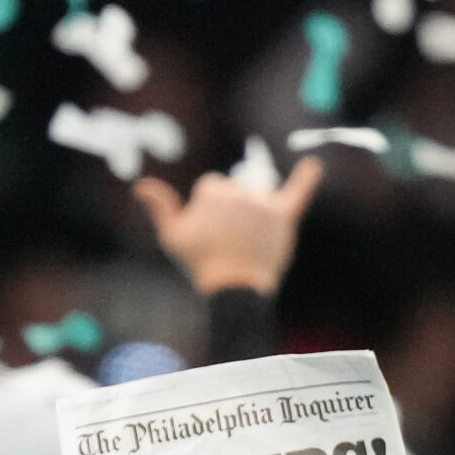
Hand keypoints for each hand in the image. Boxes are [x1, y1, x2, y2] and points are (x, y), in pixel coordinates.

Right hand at [133, 155, 321, 295]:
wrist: (233, 289)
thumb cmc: (199, 263)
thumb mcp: (171, 237)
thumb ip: (160, 207)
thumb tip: (141, 185)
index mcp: (212, 191)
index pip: (212, 187)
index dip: (206, 211)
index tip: (206, 233)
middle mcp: (240, 191)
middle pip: (235, 190)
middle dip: (229, 212)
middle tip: (225, 241)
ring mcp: (264, 203)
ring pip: (257, 196)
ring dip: (251, 213)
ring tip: (245, 242)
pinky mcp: (283, 218)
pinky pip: (298, 192)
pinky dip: (307, 179)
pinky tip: (313, 165)